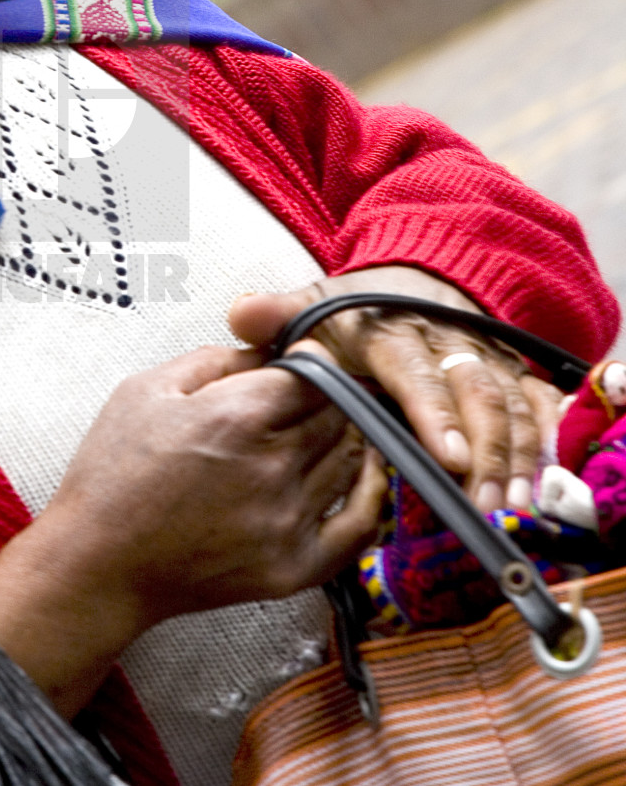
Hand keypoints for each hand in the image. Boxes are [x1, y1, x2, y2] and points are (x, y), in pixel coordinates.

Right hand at [0, 344, 384, 715]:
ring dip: (341, 437)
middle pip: (338, 413)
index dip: (310, 360)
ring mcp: (286, 522)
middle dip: (325, 396)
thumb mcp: (147, 389)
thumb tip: (272, 346)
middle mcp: (270, 468)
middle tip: (306, 396)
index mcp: (234, 417)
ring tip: (318, 429)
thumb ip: (217, 359)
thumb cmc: (113, 474)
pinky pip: (360, 524)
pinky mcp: (292, 567)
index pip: (315, 372)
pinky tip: (363, 474)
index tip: (299, 362)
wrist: (98, 565)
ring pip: (350, 459)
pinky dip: (371, 493)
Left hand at [228, 265, 563, 513]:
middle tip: (482, 501)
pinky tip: (539, 481)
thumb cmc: (358, 310)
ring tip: (507, 505)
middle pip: (476, 394)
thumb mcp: (317, 306)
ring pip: (510, 404)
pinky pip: (537, 404)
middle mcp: (448, 343)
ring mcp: (483, 359)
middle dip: (484, 450)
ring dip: (514, 455)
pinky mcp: (508, 373)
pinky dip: (544, 439)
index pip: (416, 373)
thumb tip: (241, 316)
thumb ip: (280, 316)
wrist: (415, 279)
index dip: (433, 412)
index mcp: (396, 331)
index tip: (444, 455)